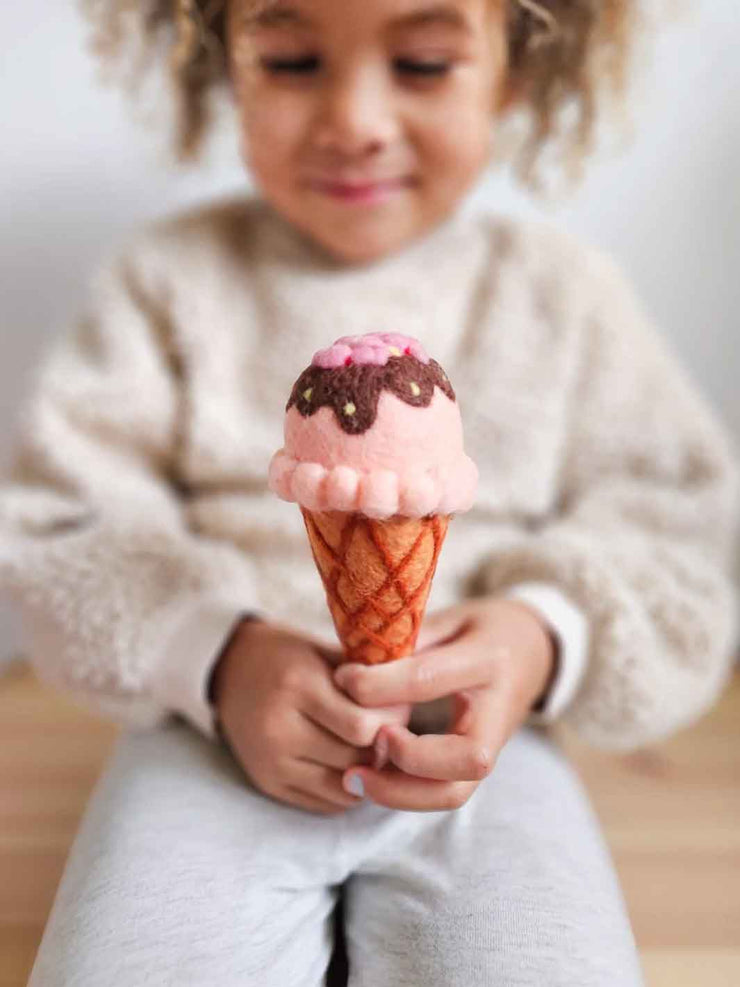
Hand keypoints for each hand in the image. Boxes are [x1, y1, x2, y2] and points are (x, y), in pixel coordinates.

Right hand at [210, 618, 411, 814]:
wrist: (228, 670)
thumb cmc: (287, 654)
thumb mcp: (323, 650)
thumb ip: (365, 676)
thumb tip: (414, 700)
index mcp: (297, 686)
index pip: (362, 726)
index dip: (392, 721)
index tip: (402, 707)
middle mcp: (279, 729)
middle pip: (356, 759)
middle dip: (385, 747)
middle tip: (395, 730)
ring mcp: (271, 762)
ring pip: (345, 788)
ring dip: (369, 772)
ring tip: (374, 747)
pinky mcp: (268, 784)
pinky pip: (326, 803)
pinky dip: (349, 789)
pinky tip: (352, 763)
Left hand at [332, 597, 555, 811]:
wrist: (536, 650)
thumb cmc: (485, 628)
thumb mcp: (452, 617)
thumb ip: (411, 640)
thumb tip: (355, 665)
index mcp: (489, 660)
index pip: (430, 679)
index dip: (379, 684)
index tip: (343, 679)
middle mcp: (497, 712)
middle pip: (466, 758)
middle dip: (409, 758)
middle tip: (370, 738)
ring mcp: (493, 745)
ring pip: (455, 791)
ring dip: (401, 793)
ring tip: (354, 778)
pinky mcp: (478, 765)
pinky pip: (445, 793)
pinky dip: (405, 795)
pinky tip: (369, 780)